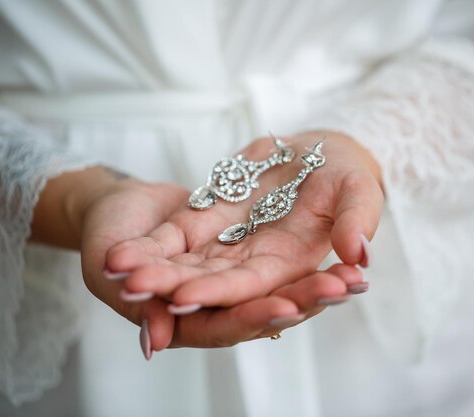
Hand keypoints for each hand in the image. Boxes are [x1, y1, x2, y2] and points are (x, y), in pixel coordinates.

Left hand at [106, 131, 383, 347]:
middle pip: (209, 281)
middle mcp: (253, 262)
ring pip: (184, 264)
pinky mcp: (205, 220)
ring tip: (114, 269)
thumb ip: (358, 219)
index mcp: (290, 262)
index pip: (253, 285)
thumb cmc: (344, 172)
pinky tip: (118, 252)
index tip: (185, 297)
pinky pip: (173, 237)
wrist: (317, 153)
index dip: (221, 292)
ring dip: (150, 270)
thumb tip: (359, 257)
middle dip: (171, 287)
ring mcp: (226, 243)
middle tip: (133, 289)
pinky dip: (148, 246)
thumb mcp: (359, 188)